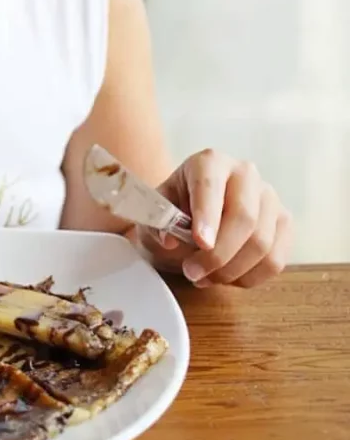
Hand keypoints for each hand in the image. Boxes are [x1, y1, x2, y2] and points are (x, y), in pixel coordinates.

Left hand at [138, 149, 292, 287]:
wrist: (192, 217)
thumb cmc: (174, 212)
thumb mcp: (154, 214)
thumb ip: (158, 224)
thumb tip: (170, 240)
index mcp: (209, 162)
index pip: (211, 186)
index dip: (207, 216)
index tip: (201, 242)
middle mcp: (245, 173)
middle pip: (244, 218)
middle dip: (218, 255)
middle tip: (192, 272)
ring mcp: (269, 198)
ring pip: (262, 243)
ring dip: (231, 271)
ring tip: (204, 277)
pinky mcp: (284, 224)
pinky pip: (275, 260)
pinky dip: (250, 277)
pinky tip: (227, 277)